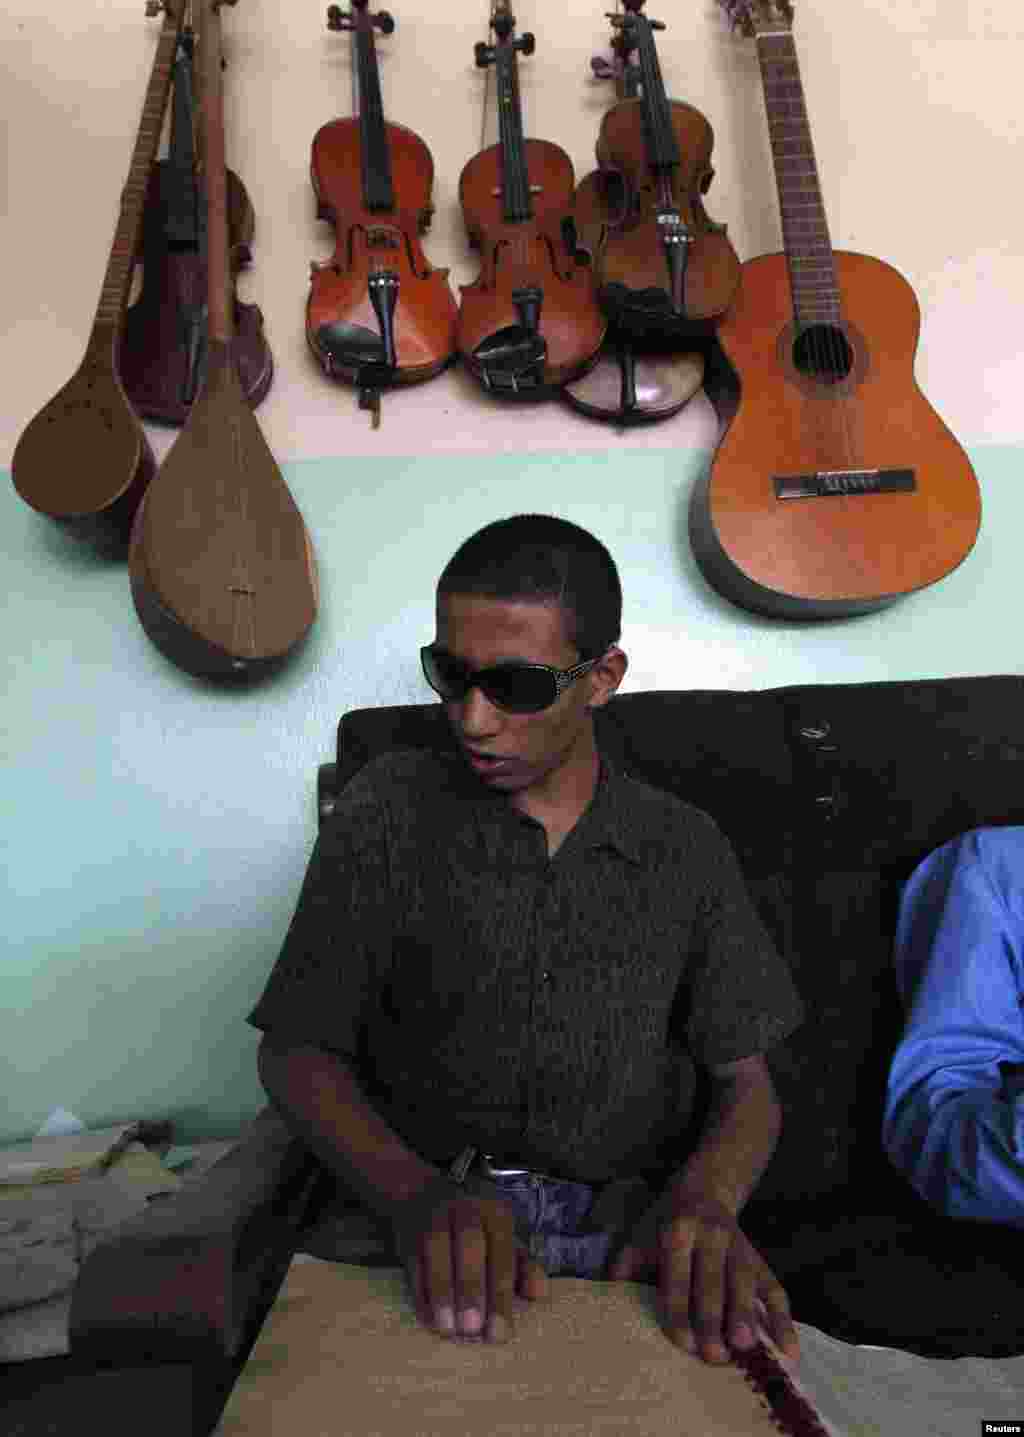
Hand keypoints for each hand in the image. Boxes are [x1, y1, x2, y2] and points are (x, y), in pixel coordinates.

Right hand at [392, 1175, 547, 1343]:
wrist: (427, 1194)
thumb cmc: (477, 1229)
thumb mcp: (504, 1240)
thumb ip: (523, 1267)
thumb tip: (539, 1293)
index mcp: (495, 1213)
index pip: (502, 1251)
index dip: (501, 1292)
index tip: (499, 1331)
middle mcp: (465, 1209)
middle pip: (470, 1245)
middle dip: (471, 1288)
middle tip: (472, 1329)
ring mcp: (433, 1217)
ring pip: (436, 1249)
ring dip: (442, 1291)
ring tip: (448, 1329)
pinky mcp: (407, 1232)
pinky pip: (412, 1260)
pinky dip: (419, 1291)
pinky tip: (428, 1318)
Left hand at [606, 1191, 798, 1364]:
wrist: (705, 1187)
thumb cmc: (663, 1222)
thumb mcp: (640, 1235)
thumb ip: (626, 1267)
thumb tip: (605, 1301)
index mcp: (678, 1230)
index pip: (677, 1276)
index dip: (680, 1309)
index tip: (684, 1344)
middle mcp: (711, 1236)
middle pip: (713, 1281)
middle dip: (714, 1318)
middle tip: (716, 1355)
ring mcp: (740, 1246)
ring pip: (746, 1282)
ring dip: (749, 1316)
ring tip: (749, 1349)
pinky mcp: (760, 1259)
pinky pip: (775, 1288)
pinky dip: (784, 1319)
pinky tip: (789, 1351)